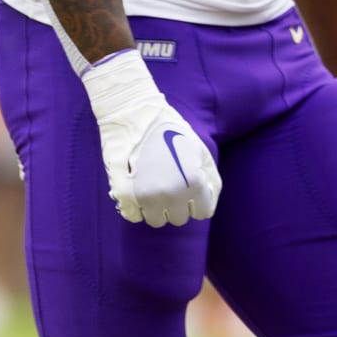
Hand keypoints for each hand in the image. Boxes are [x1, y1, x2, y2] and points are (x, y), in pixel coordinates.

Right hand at [82, 49, 220, 226]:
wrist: (136, 114)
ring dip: (157, 209)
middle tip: (172, 184)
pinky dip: (136, 209)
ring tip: (156, 186)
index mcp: (193, 182)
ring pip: (156, 221)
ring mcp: (146, 196)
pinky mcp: (124, 193)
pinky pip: (133, 217)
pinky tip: (139, 190)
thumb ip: (212, 180)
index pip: (202, 212)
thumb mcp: (201, 151)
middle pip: (179, 219)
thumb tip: (209, 204)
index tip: (191, 190)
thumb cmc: (172, 132)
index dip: (199, 202)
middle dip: (178, 205)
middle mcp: (171, 193)